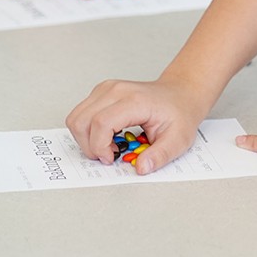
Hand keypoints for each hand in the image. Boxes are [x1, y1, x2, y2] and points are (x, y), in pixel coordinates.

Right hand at [66, 77, 206, 175]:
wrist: (181, 93)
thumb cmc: (179, 113)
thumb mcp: (178, 139)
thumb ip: (160, 155)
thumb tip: (141, 168)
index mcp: (135, 101)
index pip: (101, 123)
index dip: (100, 147)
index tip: (112, 158)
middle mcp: (116, 90)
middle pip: (81, 120)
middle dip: (89, 146)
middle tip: (110, 154)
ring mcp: (107, 89)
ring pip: (76, 117)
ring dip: (86, 138)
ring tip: (109, 145)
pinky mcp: (102, 92)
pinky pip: (82, 114)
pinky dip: (88, 130)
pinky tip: (108, 135)